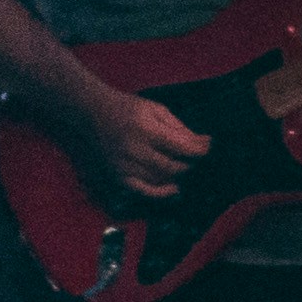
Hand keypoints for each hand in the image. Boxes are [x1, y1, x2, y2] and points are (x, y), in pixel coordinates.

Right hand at [82, 86, 209, 202]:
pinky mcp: (118, 175)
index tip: (208, 146)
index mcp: (146, 130)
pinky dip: (161, 193)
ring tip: (183, 166)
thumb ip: (180, 128)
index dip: (200, 150)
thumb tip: (204, 143)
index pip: (182, 147)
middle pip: (174, 167)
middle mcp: (134, 150)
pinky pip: (144, 191)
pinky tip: (173, 188)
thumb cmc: (128, 108)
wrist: (93, 113)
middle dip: (190, 163)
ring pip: (162, 179)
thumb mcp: (156, 109)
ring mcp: (125, 165)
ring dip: (177, 175)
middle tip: (194, 156)